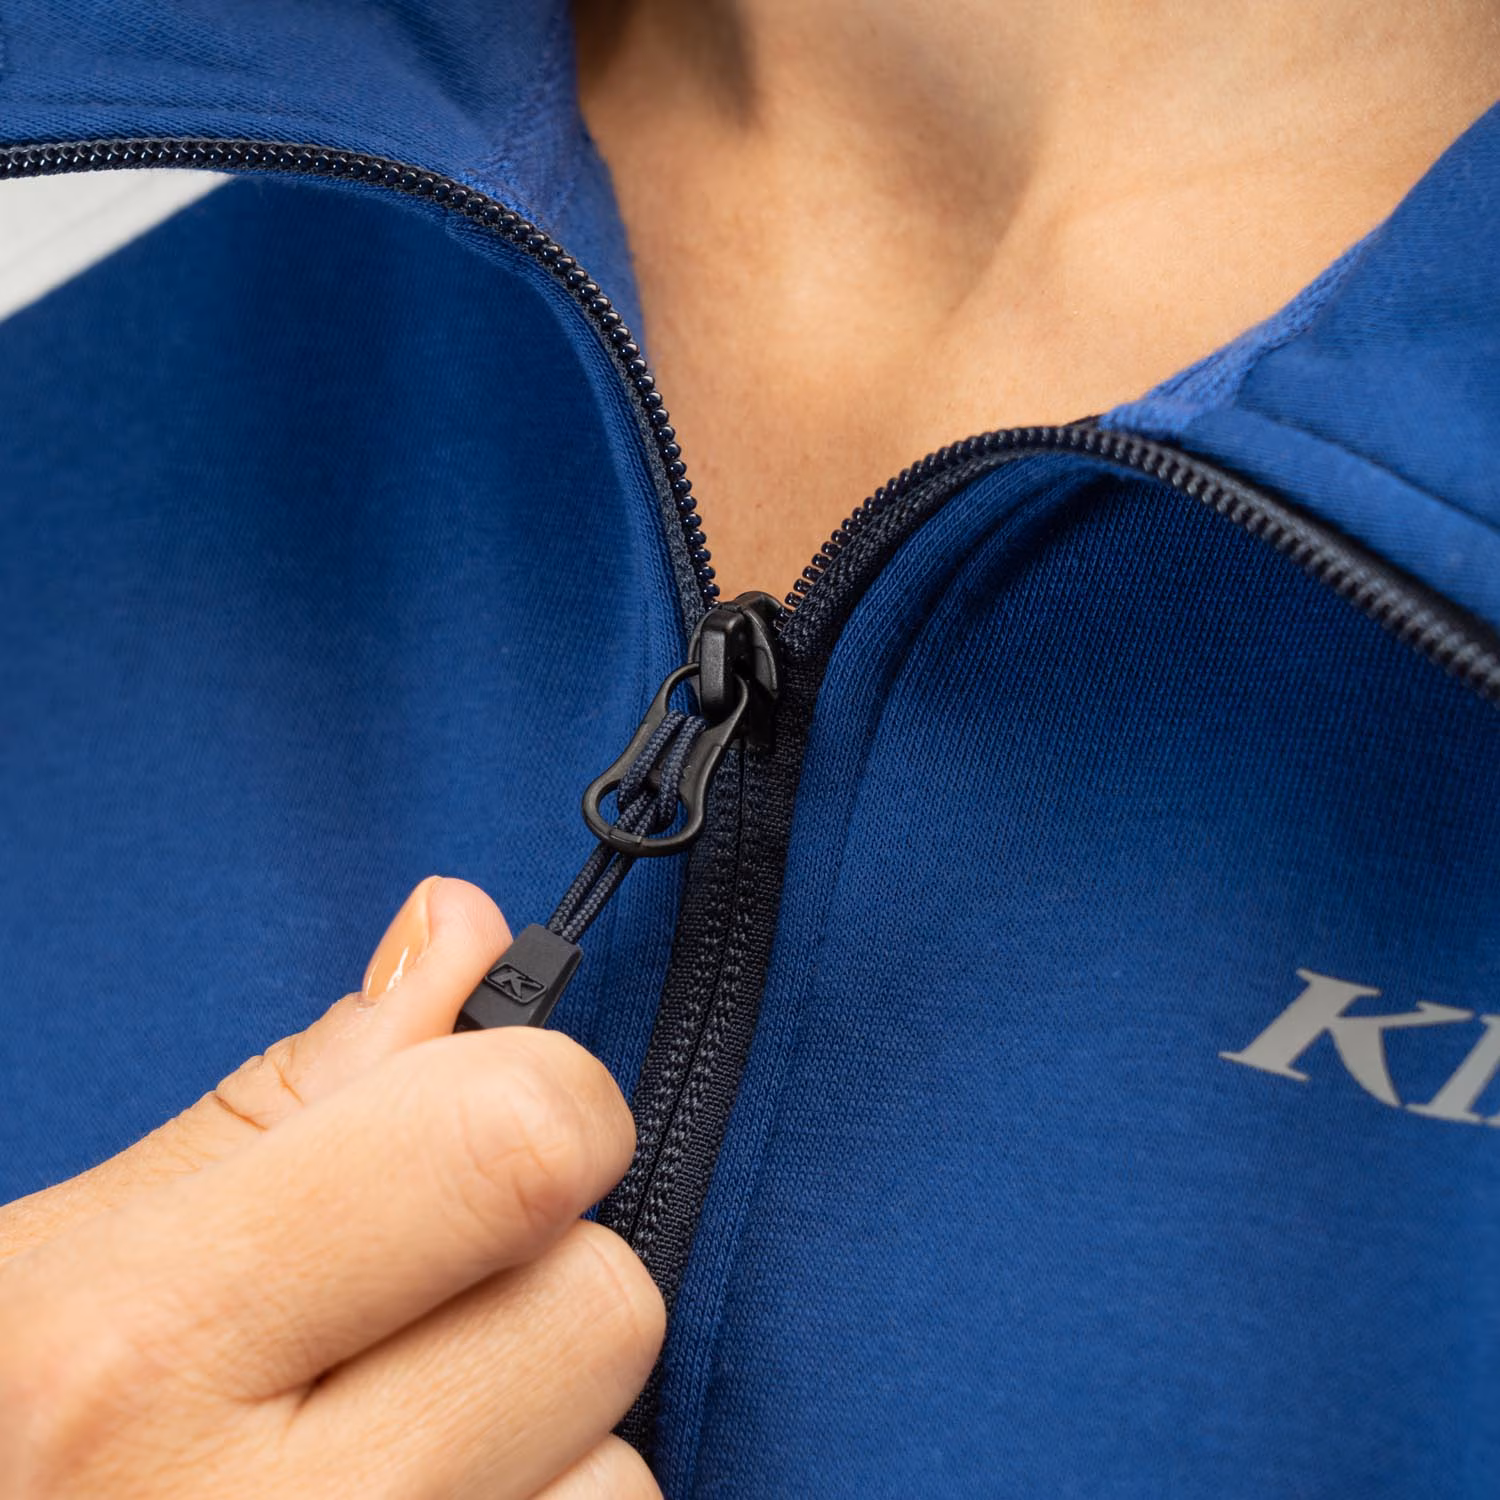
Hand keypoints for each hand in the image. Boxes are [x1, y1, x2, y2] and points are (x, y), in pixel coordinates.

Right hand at [0, 877, 662, 1497]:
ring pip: (629, 1463)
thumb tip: (466, 925)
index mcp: (156, 1336)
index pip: (516, 1148)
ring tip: (401, 1440)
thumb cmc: (22, 1424)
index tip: (514, 1106)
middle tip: (422, 1305)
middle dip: (540, 1275)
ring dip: (546, 1429)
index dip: (551, 1098)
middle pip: (607, 1305)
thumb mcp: (105, 1240)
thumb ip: (312, 1080)